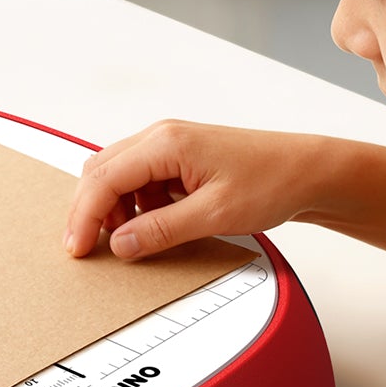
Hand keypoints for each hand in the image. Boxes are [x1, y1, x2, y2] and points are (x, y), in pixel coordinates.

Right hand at [63, 120, 330, 259]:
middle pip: (100, 172)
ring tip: (130, 239)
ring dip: (113, 209)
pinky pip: (139, 180)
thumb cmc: (272, 181)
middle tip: (88, 248)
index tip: (78, 249)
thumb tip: (122, 244)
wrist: (308, 171)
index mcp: (166, 144)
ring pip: (116, 176)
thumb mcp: (215, 214)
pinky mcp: (178, 159)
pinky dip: (135, 205)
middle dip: (90, 212)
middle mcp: (162, 137)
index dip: (84, 217)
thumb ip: (162, 230)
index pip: (103, 179)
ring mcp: (169, 146)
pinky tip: (151, 225)